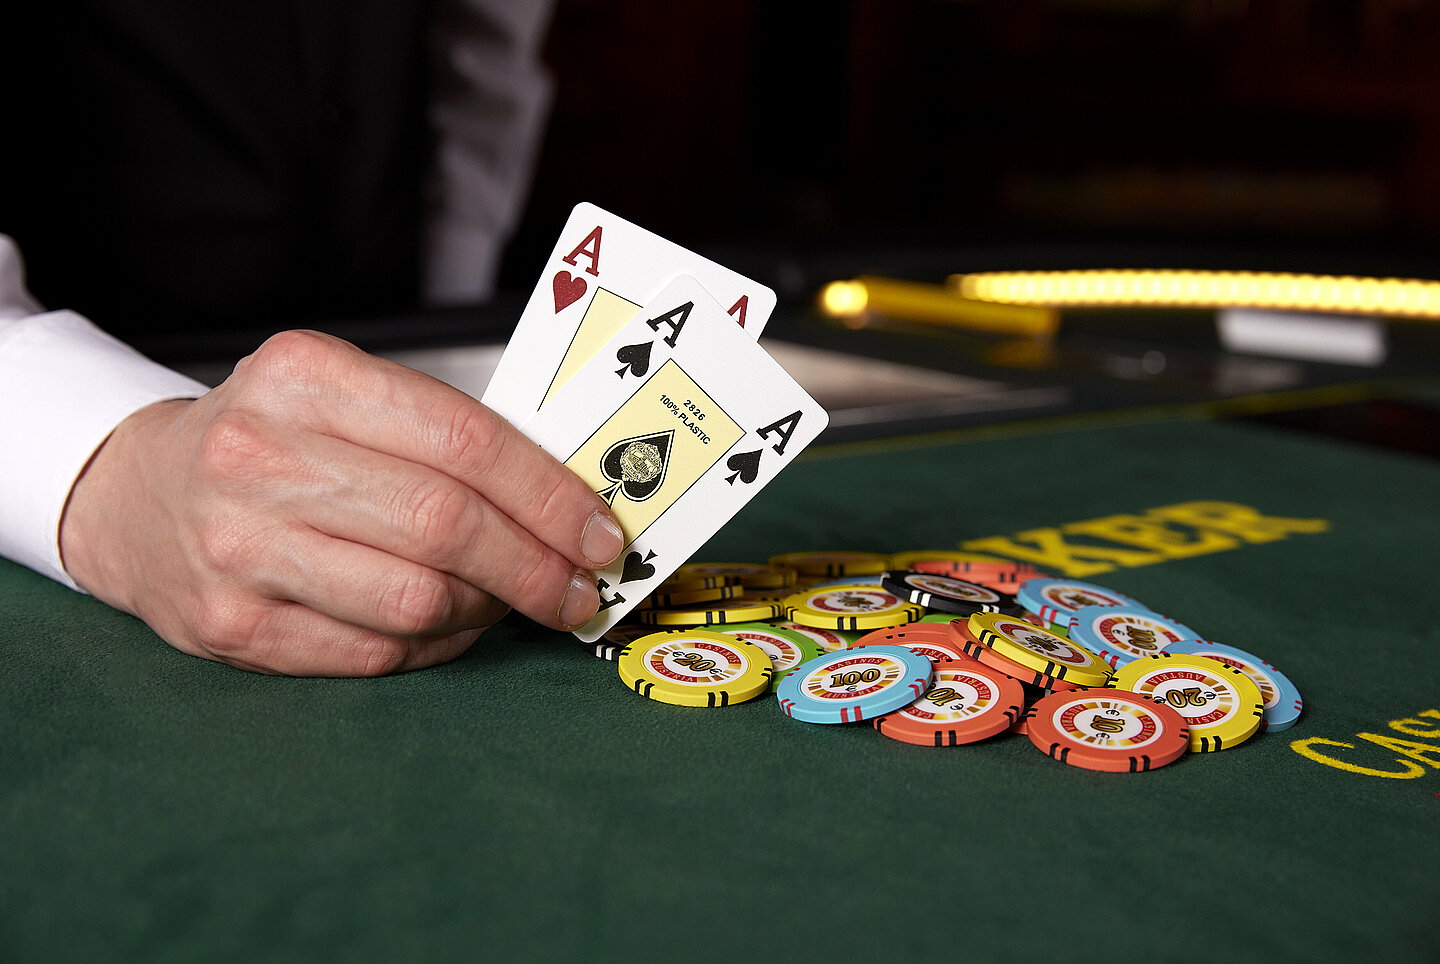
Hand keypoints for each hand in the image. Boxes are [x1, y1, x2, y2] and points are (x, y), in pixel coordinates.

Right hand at [58, 330, 624, 675]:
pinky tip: (449, 627)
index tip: (599, 532)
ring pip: (417, 600)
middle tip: (577, 588)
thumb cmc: (268, 441)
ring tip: (508, 601)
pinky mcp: (231, 626)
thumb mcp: (340, 396)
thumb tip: (564, 499)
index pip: (464, 439)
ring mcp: (239, 546)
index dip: (548, 495)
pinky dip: (435, 647)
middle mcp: (261, 455)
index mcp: (305, 376)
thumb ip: (439, 433)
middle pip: (447, 526)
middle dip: (536, 567)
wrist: (137, 494)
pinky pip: (374, 654)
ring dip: (488, 611)